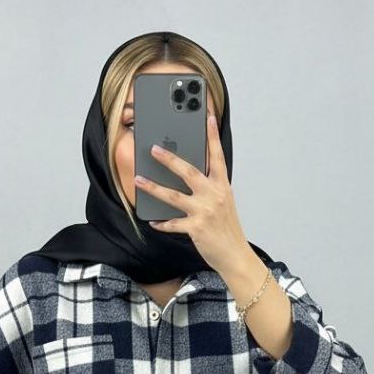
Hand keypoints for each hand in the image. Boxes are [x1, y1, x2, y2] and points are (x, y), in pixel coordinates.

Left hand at [134, 111, 248, 272]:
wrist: (235, 255)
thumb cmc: (228, 229)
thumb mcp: (224, 202)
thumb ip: (211, 187)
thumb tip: (191, 174)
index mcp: (222, 186)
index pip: (217, 156)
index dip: (212, 136)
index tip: (206, 118)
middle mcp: (214, 196)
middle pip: (189, 172)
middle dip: (169, 159)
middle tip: (154, 149)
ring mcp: (204, 212)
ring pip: (173, 196)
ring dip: (153, 187)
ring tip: (138, 180)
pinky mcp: (195, 228)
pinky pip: (172, 223)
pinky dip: (161, 222)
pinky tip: (151, 220)